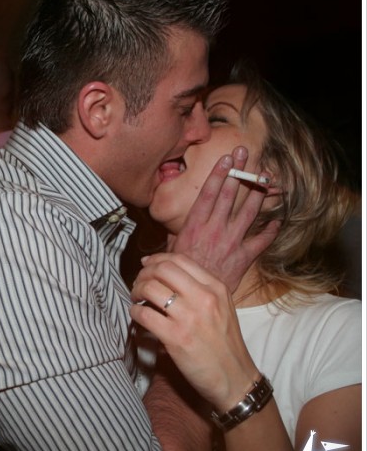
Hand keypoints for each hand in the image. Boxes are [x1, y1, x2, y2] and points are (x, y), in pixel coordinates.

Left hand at [130, 252, 259, 412]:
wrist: (235, 378)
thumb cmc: (224, 344)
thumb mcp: (221, 307)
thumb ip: (199, 288)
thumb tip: (166, 273)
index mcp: (216, 287)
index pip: (179, 260)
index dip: (157, 259)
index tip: (146, 265)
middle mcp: (204, 297)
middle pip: (162, 269)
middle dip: (143, 273)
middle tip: (138, 284)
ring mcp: (189, 317)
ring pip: (150, 288)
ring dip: (136, 291)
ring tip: (136, 299)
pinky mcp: (176, 337)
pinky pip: (144, 314)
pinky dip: (134, 312)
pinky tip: (137, 315)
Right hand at [168, 146, 279, 291]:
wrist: (194, 296)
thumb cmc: (180, 274)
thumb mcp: (171, 251)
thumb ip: (176, 237)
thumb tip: (172, 230)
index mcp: (195, 225)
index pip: (209, 193)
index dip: (219, 174)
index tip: (226, 159)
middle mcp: (214, 229)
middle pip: (230, 194)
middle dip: (239, 172)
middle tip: (246, 153)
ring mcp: (231, 241)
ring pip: (248, 211)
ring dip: (258, 193)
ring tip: (266, 177)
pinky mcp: (243, 256)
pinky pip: (261, 241)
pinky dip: (270, 230)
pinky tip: (277, 220)